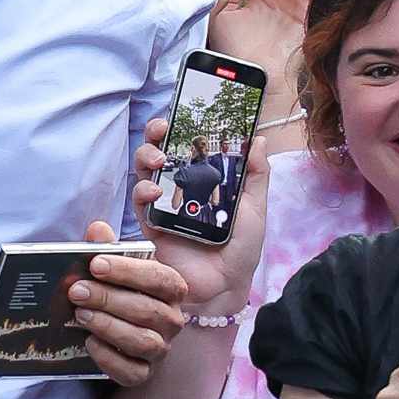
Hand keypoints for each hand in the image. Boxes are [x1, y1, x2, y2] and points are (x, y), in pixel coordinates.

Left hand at [69, 220, 187, 386]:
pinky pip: (133, 372)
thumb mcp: (112, 268)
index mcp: (170, 289)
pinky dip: (109, 359)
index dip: (129, 272)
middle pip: (149, 311)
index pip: (161, 279)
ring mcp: (160, 348)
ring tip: (81, 315)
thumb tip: (98, 230)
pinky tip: (89, 343)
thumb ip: (106, 248)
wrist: (119, 333)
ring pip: (143, 342)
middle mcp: (172, 320)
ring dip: (109, 327)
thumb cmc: (119, 293)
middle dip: (109, 299)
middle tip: (77, 291)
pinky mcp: (145, 372)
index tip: (96, 265)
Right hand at [132, 116, 270, 313]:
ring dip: (147, 159)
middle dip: (156, 135)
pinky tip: (154, 191)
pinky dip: (144, 193)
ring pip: (145, 172)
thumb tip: (257, 139)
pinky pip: (141, 204)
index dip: (179, 126)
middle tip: (162, 130)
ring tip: (159, 160)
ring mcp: (164, 206)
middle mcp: (180, 188)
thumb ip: (256, 174)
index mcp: (204, 179)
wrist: (226, 287)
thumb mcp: (255, 208)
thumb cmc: (241, 249)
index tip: (180, 111)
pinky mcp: (152, 226)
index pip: (186, 144)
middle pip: (160, 151)